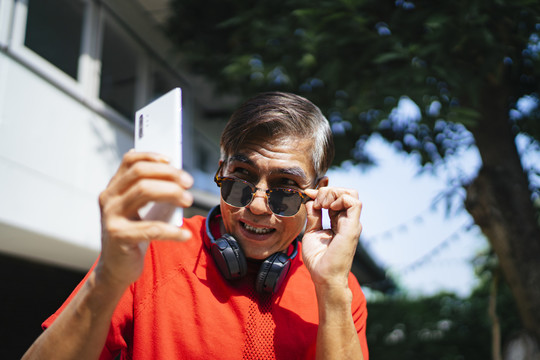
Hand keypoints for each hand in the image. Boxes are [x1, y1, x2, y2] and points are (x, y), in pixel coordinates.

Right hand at [96, 150, 193, 288]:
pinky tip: (184, 235)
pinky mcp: (119, 236)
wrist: (116, 269)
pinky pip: (152, 228)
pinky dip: (172, 230)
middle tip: (188, 182)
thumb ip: (154, 192)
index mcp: (114, 189)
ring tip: (188, 201)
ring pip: (144, 191)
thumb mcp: (141, 210)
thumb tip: (177, 174)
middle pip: (140, 173)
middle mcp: (109, 199)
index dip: (151, 156)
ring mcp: (112, 217)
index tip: (172, 159)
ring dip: (172, 192)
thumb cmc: (134, 235)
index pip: (130, 161)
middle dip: (168, 174)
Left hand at [302, 187, 361, 289]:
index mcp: (340, 222)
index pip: (337, 198)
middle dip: (328, 190)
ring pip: (351, 194)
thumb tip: (311, 201)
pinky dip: (339, 199)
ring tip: (321, 205)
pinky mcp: (352, 227)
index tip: (307, 195)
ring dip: (333, 193)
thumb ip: (314, 216)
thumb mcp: (312, 232)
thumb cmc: (318, 259)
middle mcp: (348, 221)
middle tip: (316, 201)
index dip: (322, 193)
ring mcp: (352, 223)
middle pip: (346, 192)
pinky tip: (328, 208)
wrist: (324, 276)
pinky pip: (354, 202)